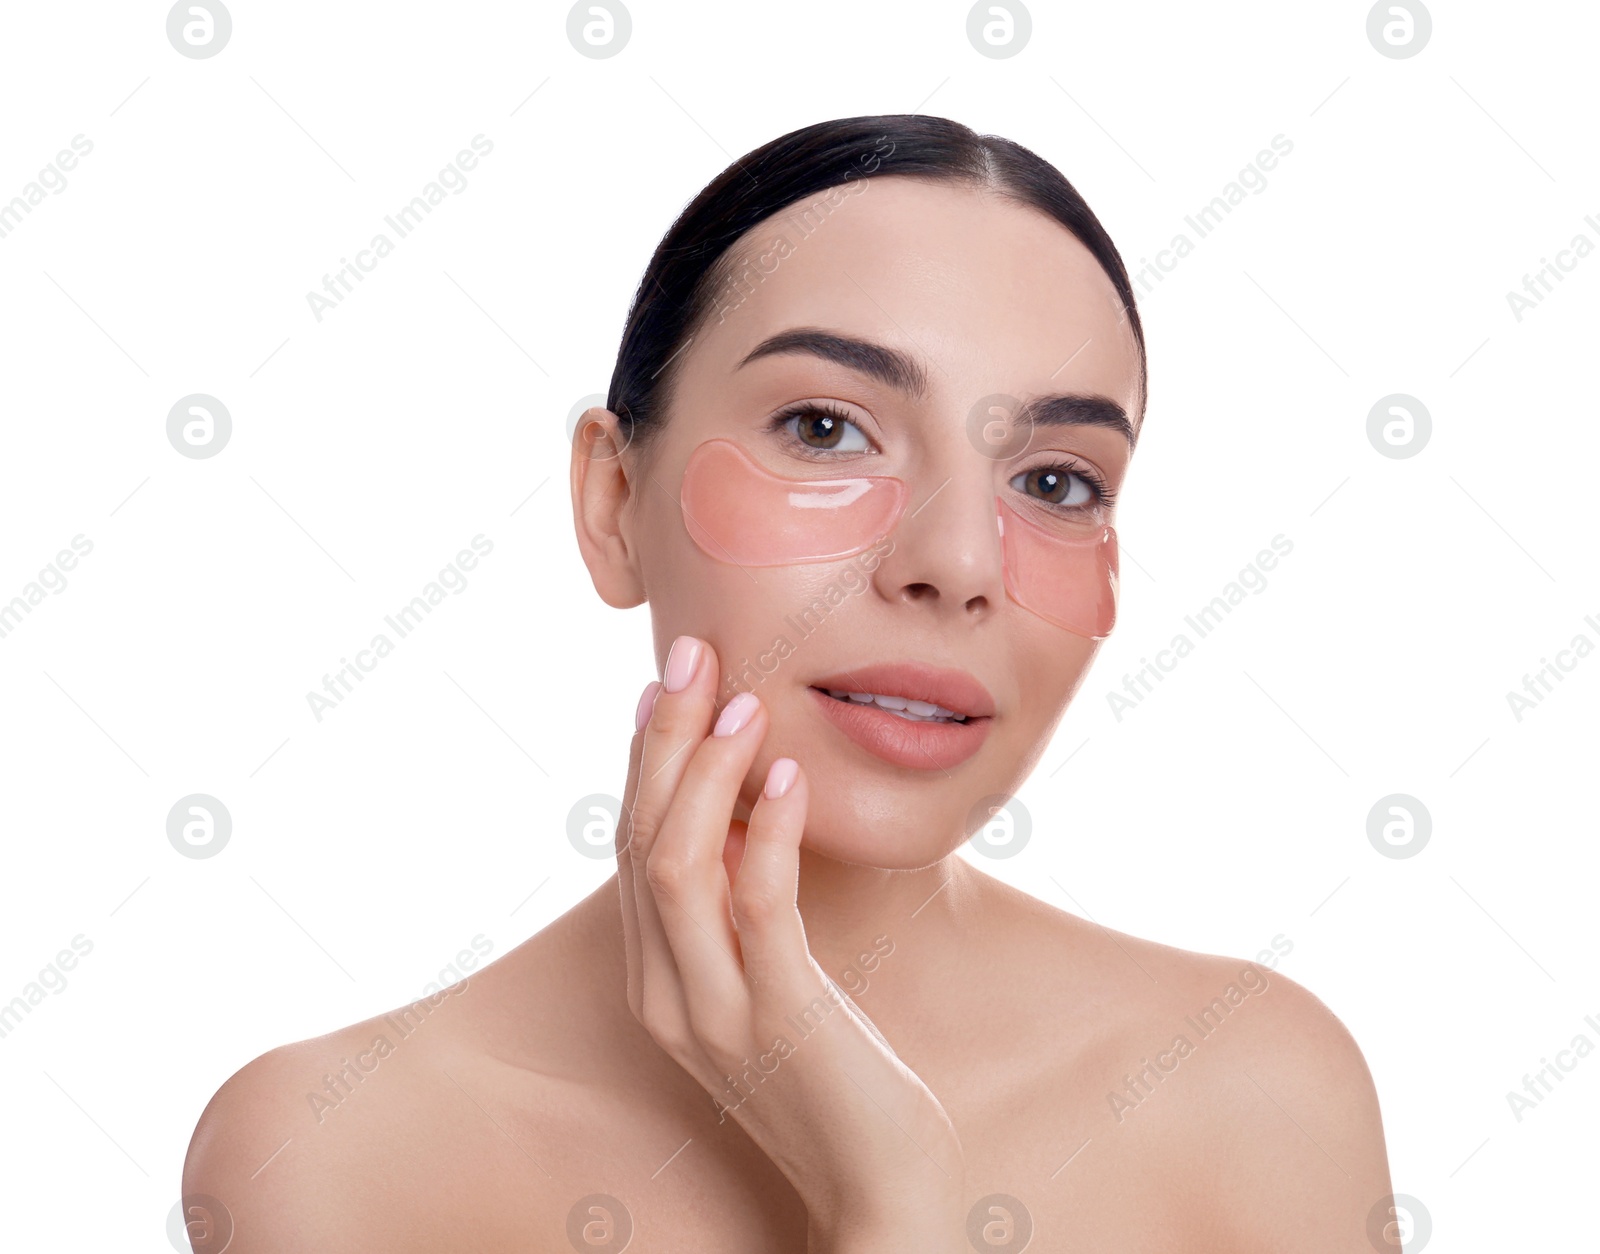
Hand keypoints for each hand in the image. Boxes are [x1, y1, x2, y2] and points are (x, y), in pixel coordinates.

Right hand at [615, 634, 965, 1249]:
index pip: (631, 850)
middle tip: (689, 654)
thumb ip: (743, 920)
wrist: (879, 1198)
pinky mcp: (779, 1020)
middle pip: (639, 840)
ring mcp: (716, 1012)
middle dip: (663, 739)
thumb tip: (744, 820)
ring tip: (741, 699)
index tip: (667, 687)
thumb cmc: (836, 1083)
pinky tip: (787, 775)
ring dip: (704, 771)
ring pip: (677, 864)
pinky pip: (757, 907)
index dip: (645, 762)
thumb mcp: (773, 989)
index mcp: (659, 983)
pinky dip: (765, 831)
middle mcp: (667, 994)